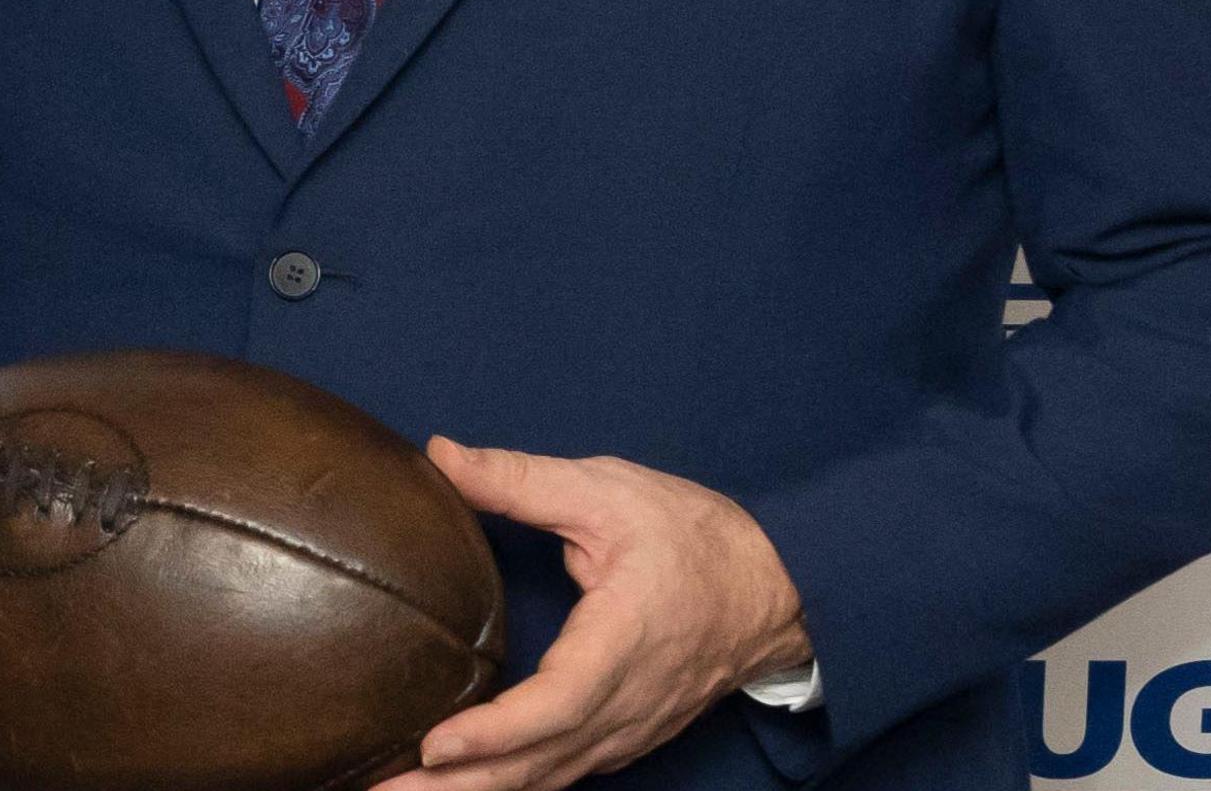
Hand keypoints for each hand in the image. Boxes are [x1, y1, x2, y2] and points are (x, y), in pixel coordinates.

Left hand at [385, 438, 811, 790]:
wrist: (777, 587)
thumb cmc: (694, 537)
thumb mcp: (607, 491)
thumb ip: (521, 480)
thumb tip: (440, 454)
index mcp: (620, 646)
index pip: (553, 708)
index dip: (492, 734)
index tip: (432, 746)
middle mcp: (624, 706)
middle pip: (536, 766)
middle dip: (455, 789)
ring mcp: (626, 730)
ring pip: (545, 779)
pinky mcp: (622, 736)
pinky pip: (560, 774)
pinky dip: (509, 786)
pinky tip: (459, 787)